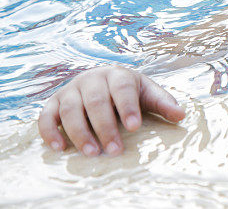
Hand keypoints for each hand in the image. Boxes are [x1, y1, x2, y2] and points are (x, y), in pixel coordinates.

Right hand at [38, 66, 184, 155]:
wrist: (102, 79)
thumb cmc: (129, 91)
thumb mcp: (147, 93)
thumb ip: (163, 103)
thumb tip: (181, 115)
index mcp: (118, 75)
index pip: (122, 88)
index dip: (128, 107)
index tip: (134, 127)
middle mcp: (92, 79)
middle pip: (96, 101)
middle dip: (105, 127)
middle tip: (114, 150)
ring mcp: (71, 90)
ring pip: (71, 109)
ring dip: (79, 132)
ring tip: (92, 152)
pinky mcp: (54, 102)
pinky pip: (46, 116)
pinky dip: (50, 131)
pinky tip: (59, 148)